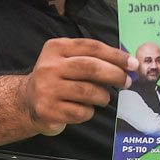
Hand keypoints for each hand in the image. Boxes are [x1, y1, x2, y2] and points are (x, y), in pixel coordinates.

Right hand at [22, 38, 136, 134]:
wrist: (27, 101)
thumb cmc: (57, 79)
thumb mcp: (67, 60)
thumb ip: (92, 58)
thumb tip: (127, 65)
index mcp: (56, 48)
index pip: (92, 47)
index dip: (116, 55)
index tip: (133, 63)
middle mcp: (49, 66)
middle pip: (91, 68)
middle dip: (115, 75)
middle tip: (126, 82)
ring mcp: (47, 89)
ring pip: (89, 92)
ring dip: (103, 96)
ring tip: (103, 97)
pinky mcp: (48, 110)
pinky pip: (81, 112)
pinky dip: (90, 111)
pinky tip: (85, 108)